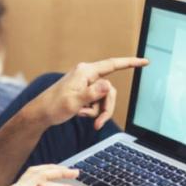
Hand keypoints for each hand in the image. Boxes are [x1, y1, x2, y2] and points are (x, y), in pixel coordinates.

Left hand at [0, 165, 80, 185]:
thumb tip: (45, 185)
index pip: (46, 183)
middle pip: (40, 172)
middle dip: (59, 171)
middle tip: (75, 172)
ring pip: (35, 172)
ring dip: (51, 169)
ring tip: (65, 170)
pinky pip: (32, 177)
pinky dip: (43, 173)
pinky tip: (50, 175)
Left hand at [27, 57, 148, 129]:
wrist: (41, 114)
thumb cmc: (54, 107)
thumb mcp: (74, 102)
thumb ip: (92, 93)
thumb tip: (108, 85)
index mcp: (85, 72)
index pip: (113, 64)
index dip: (130, 63)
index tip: (145, 62)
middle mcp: (87, 74)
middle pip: (110, 90)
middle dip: (106, 108)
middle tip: (98, 124)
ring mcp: (85, 83)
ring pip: (104, 98)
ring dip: (97, 111)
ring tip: (84, 117)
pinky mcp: (84, 92)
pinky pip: (96, 102)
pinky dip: (91, 111)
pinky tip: (79, 113)